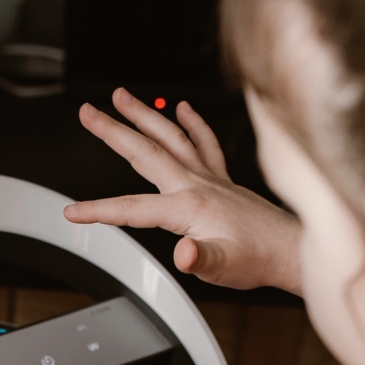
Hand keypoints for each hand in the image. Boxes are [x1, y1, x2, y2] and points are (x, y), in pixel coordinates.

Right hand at [63, 87, 301, 294]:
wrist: (291, 251)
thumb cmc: (258, 260)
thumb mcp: (223, 268)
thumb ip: (201, 260)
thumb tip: (184, 254)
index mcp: (189, 207)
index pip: (132, 208)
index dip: (99, 210)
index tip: (73, 211)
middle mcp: (197, 184)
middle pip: (145, 151)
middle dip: (112, 130)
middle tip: (88, 112)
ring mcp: (210, 178)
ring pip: (170, 136)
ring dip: (143, 114)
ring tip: (121, 96)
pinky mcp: (223, 179)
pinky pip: (205, 142)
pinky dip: (193, 122)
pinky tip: (183, 107)